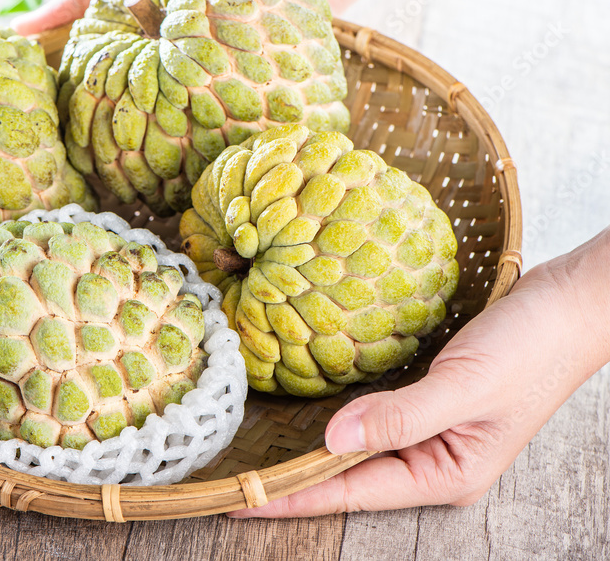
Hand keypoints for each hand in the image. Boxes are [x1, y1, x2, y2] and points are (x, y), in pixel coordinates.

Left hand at [230, 230, 609, 517]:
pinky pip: (371, 416)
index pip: (351, 491)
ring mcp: (430, 432)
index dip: (292, 496)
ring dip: (310, 448)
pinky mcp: (427, 401)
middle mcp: (432, 460)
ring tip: (254, 451)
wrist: (571, 305)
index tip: (240, 499)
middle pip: (348, 477)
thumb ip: (401, 415)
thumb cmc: (533, 348)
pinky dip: (337, 416)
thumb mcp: (466, 385)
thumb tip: (332, 441)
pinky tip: (305, 409)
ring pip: (356, 447)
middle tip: (232, 478)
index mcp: (444, 472)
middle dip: (293, 480)